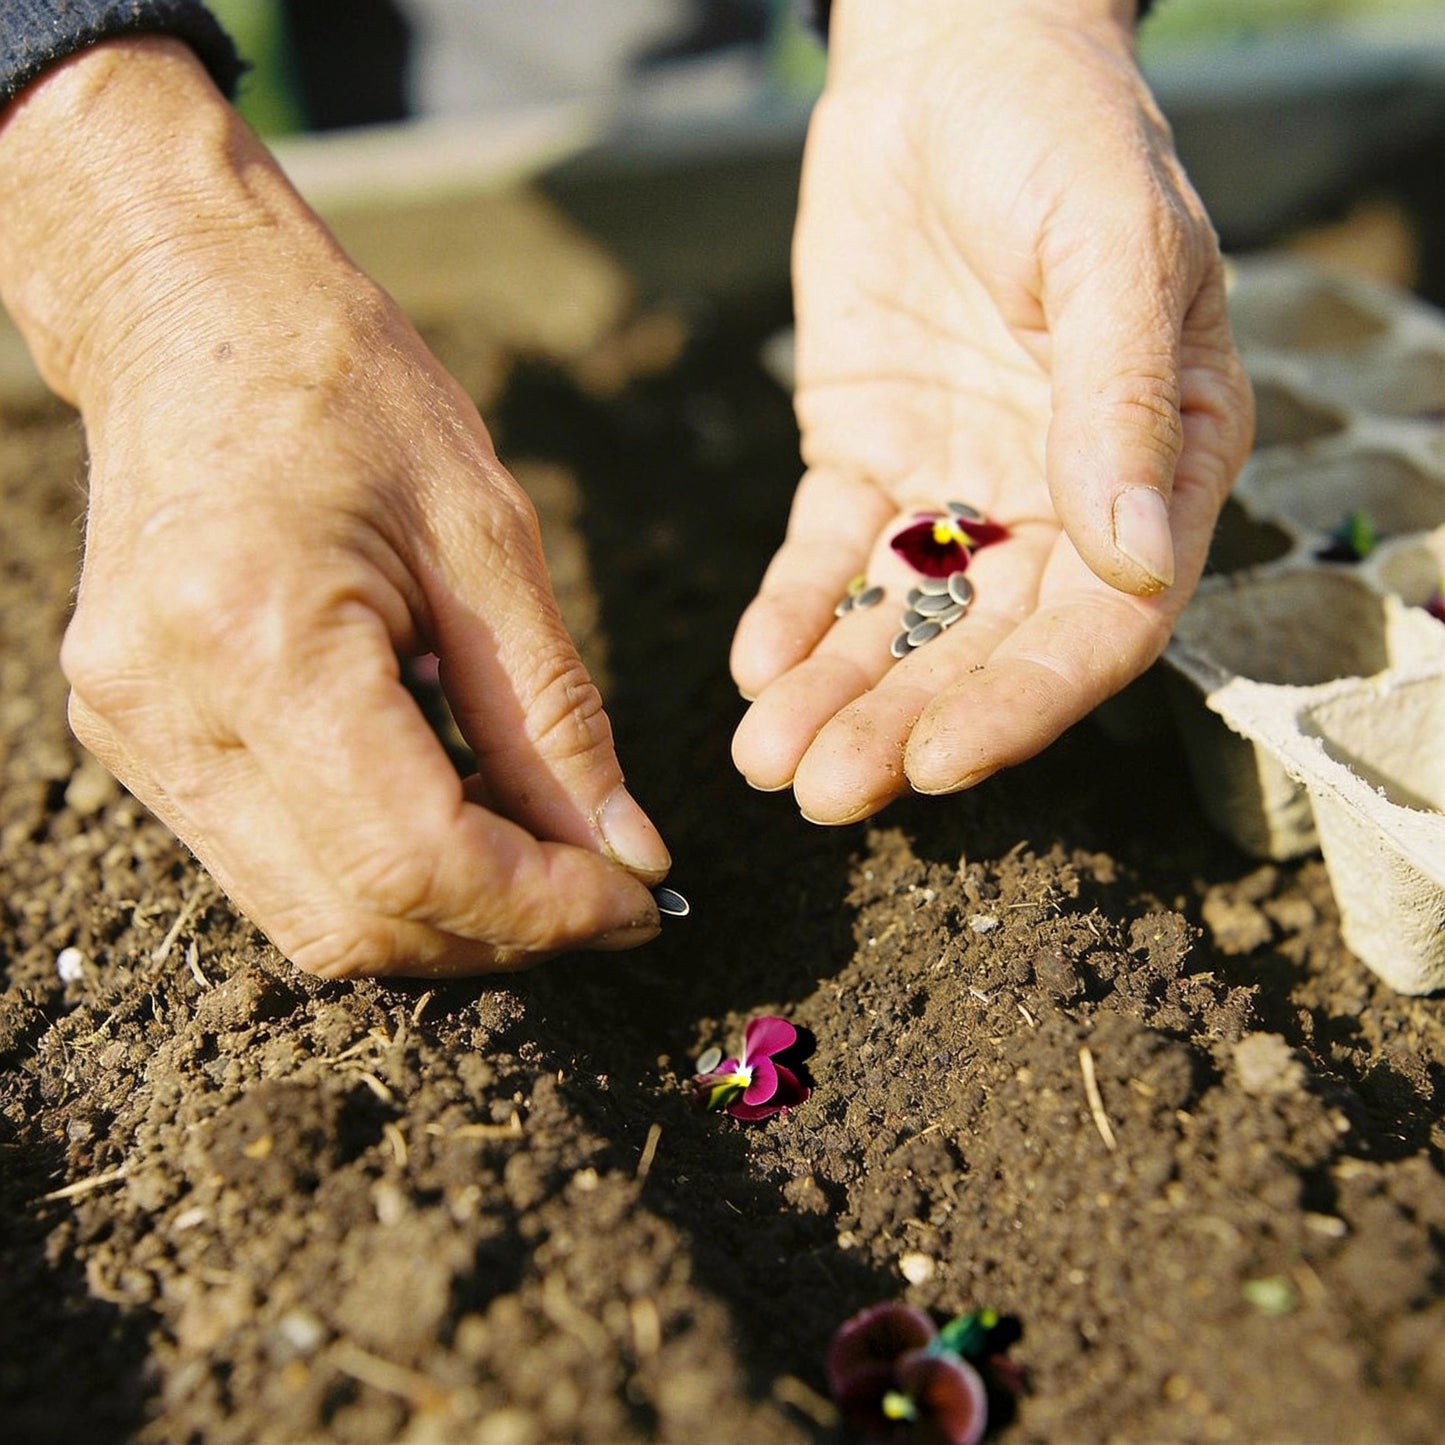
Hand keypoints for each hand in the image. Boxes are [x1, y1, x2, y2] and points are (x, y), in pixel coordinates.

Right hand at [0, 40, 669, 975]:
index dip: (542, 908)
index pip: (414, 859)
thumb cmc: (351, 393)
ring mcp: (134, 735)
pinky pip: (273, 865)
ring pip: (308, 918)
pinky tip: (459, 824)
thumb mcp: (490, 542)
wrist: (190, 316)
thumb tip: (626, 855)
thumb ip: (555, 719)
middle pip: (356, 920)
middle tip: (607, 897)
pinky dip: (379, 874)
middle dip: (501, 933)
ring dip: (443, 919)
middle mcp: (170, 710)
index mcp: (261, 638)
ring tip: (545, 866)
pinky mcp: (134, 739)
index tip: (637, 902)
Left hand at [731, 0, 1252, 820]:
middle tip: (822, 793)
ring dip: (833, 692)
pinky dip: (790, 611)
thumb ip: (1122, 399)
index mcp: (1148, 466)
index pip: (1099, 626)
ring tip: (766, 757)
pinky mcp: (866, 457)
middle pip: (981, 648)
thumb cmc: (1060, 133)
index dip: (1023, 705)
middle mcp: (1056, 498)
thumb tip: (1135, 557)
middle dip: (901, 724)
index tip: (941, 764)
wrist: (948, 62)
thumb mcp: (1113, 246)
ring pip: (896, 618)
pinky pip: (825, 553)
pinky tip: (753, 665)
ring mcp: (957, 485)